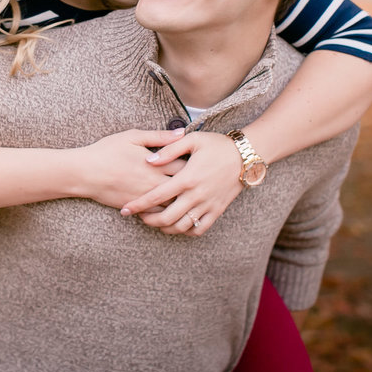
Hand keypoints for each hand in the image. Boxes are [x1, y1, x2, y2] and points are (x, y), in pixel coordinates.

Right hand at [73, 127, 186, 207]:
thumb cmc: (107, 151)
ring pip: (174, 204)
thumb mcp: (133, 137)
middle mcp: (154, 183)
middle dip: (193, 184)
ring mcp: (147, 198)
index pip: (186, 167)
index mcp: (156, 164)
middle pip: (184, 188)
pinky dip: (167, 210)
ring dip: (182, 199)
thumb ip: (159, 136)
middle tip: (197, 178)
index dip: (196, 164)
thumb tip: (181, 133)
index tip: (198, 161)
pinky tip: (170, 204)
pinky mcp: (138, 208)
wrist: (85, 173)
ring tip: (187, 192)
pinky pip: (159, 214)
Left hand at [119, 131, 242, 235]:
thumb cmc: (217, 145)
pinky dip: (185, 232)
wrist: (246, 156)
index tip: (125, 210)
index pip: (156, 196)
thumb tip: (148, 160)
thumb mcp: (192, 139)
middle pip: (166, 218)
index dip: (138, 205)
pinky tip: (177, 225)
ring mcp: (208, 205)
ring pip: (181, 227)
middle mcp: (196, 195)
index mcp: (187, 178)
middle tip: (138, 216)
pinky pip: (199, 229)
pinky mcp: (217, 210)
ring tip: (154, 221)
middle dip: (148, 220)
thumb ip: (168, 149)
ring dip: (164, 228)